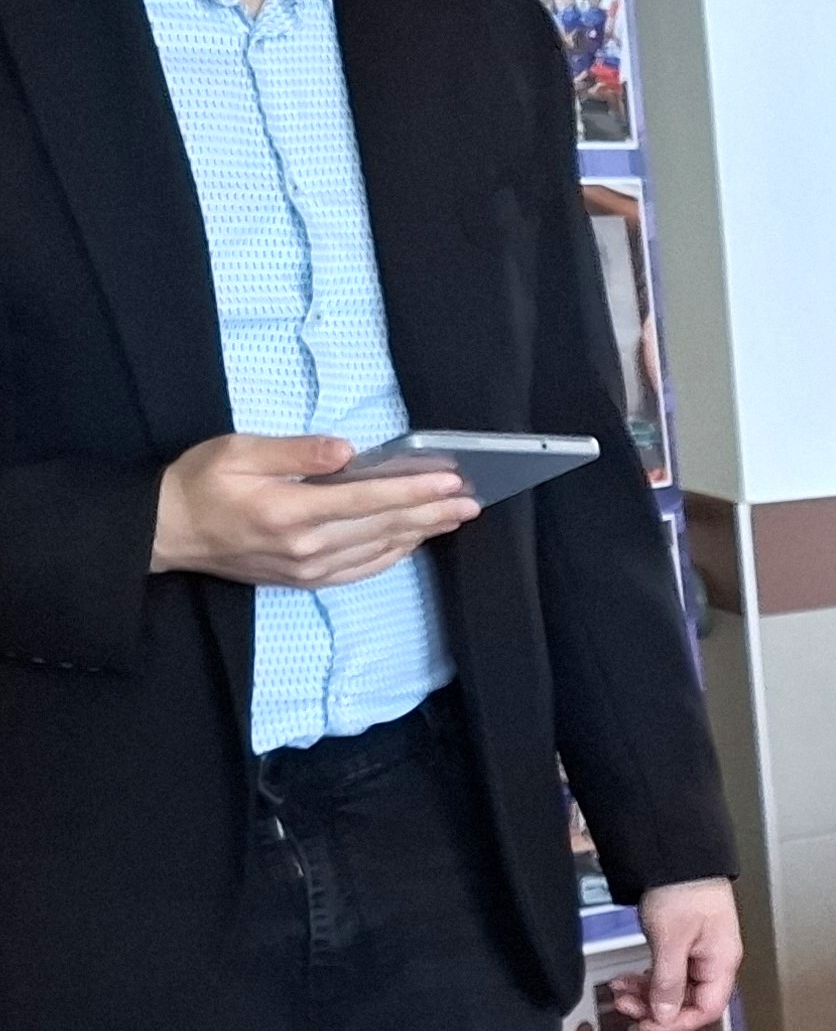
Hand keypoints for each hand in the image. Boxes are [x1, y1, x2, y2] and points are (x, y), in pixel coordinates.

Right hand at [152, 434, 476, 586]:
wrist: (167, 533)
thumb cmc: (200, 483)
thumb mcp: (239, 451)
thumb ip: (296, 452)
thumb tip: (347, 450)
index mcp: (290, 512)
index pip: (368, 501)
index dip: (414, 491)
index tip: (452, 481)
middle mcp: (307, 547)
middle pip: (384, 528)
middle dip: (432, 513)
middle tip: (472, 500)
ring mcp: (308, 569)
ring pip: (379, 550)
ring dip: (420, 533)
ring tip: (454, 517)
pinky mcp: (306, 580)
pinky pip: (362, 569)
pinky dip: (393, 554)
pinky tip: (413, 540)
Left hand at [608, 879, 740, 1030]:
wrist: (677, 855)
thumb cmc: (680, 893)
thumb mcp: (670, 941)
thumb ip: (668, 983)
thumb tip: (664, 1017)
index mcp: (721, 962)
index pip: (707, 1009)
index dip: (677, 1023)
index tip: (646, 1024)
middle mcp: (714, 961)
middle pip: (688, 1001)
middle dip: (655, 1007)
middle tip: (623, 1005)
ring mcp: (698, 952)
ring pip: (674, 988)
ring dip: (646, 994)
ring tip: (618, 990)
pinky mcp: (683, 943)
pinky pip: (667, 972)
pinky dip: (647, 978)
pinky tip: (625, 978)